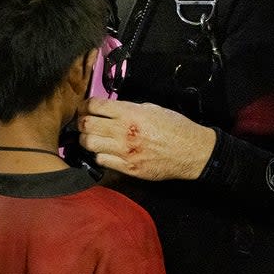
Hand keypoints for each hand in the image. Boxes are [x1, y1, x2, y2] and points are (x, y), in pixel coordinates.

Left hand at [78, 98, 215, 180]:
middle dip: (81, 122)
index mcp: (131, 113)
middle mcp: (124, 131)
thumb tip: (109, 109)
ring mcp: (125, 151)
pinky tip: (105, 151)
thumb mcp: (152, 108)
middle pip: (86, 125)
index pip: (95, 106)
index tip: (85, 107)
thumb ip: (128, 108)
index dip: (85, 105)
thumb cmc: (175, 128)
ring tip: (92, 137)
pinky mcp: (128, 168)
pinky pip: (101, 160)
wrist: (192, 151)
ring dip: (87, 139)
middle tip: (84, 122)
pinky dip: (99, 155)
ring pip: (89, 144)